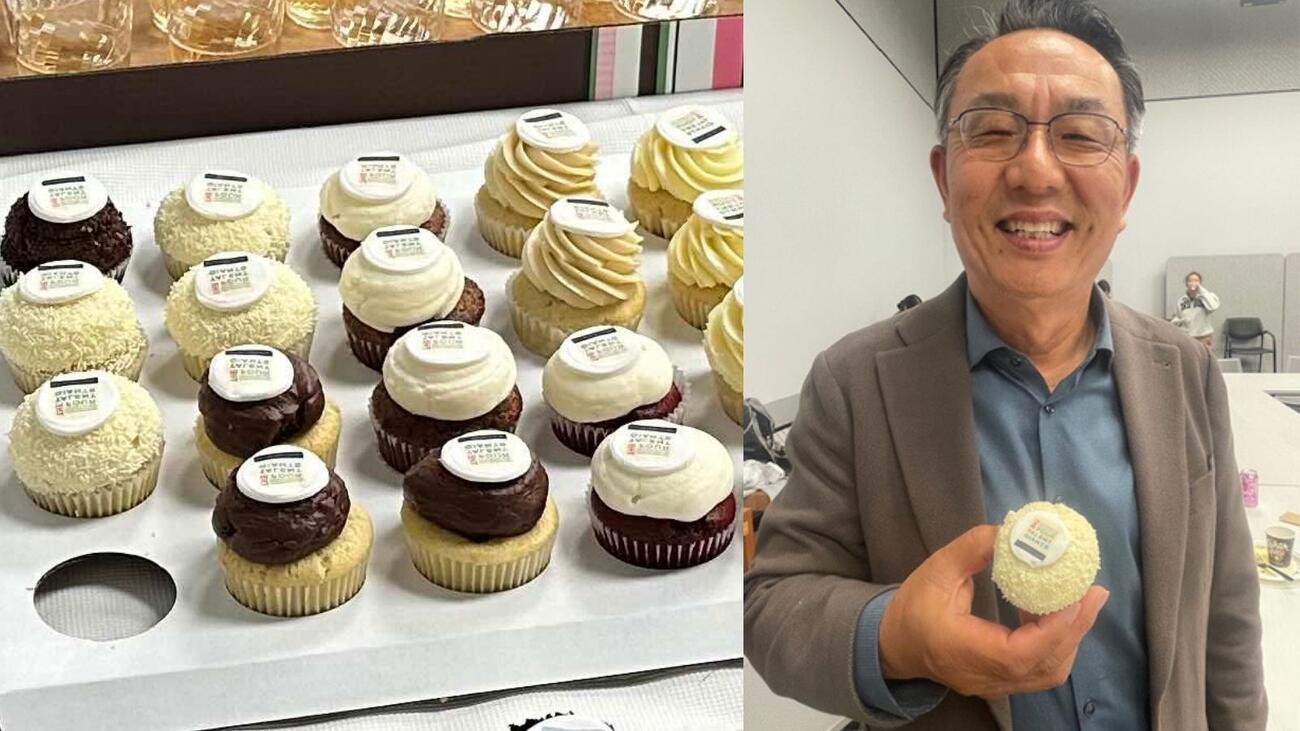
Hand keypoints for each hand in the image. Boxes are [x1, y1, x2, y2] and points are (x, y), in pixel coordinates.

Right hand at [877, 525, 1109, 699]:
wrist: (896, 645)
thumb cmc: (912, 608)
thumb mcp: (935, 571)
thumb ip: (972, 549)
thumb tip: (1010, 531)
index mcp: (960, 650)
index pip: (1017, 654)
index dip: (1054, 628)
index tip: (1074, 595)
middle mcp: (982, 676)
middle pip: (1044, 666)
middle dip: (1075, 628)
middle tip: (1094, 592)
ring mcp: (994, 685)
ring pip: (1047, 672)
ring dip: (1070, 637)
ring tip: (1081, 600)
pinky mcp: (1002, 682)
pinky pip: (1040, 670)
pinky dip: (1057, 644)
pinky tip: (1057, 614)